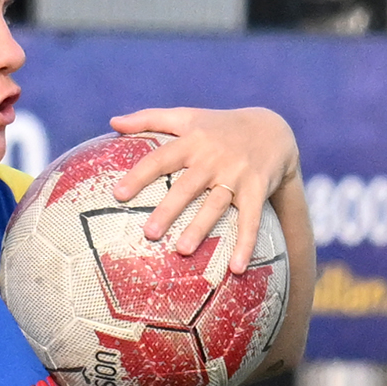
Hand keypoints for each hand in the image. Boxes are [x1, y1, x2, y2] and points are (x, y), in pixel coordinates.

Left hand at [108, 105, 301, 271]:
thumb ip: (150, 118)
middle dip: (169, 209)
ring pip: (216, 204)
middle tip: (149, 233)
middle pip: (187, 186)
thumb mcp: (188, 116)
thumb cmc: (220, 127)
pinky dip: (246, 244)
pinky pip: (251, 220)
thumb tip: (113, 121)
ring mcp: (237, 174)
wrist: (273, 130)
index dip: (140, 175)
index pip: (161, 157)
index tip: (118, 194)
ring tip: (182, 250)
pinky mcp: (257, 190)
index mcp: (193, 141)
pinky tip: (237, 268)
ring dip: (201, 228)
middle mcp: (213, 158)